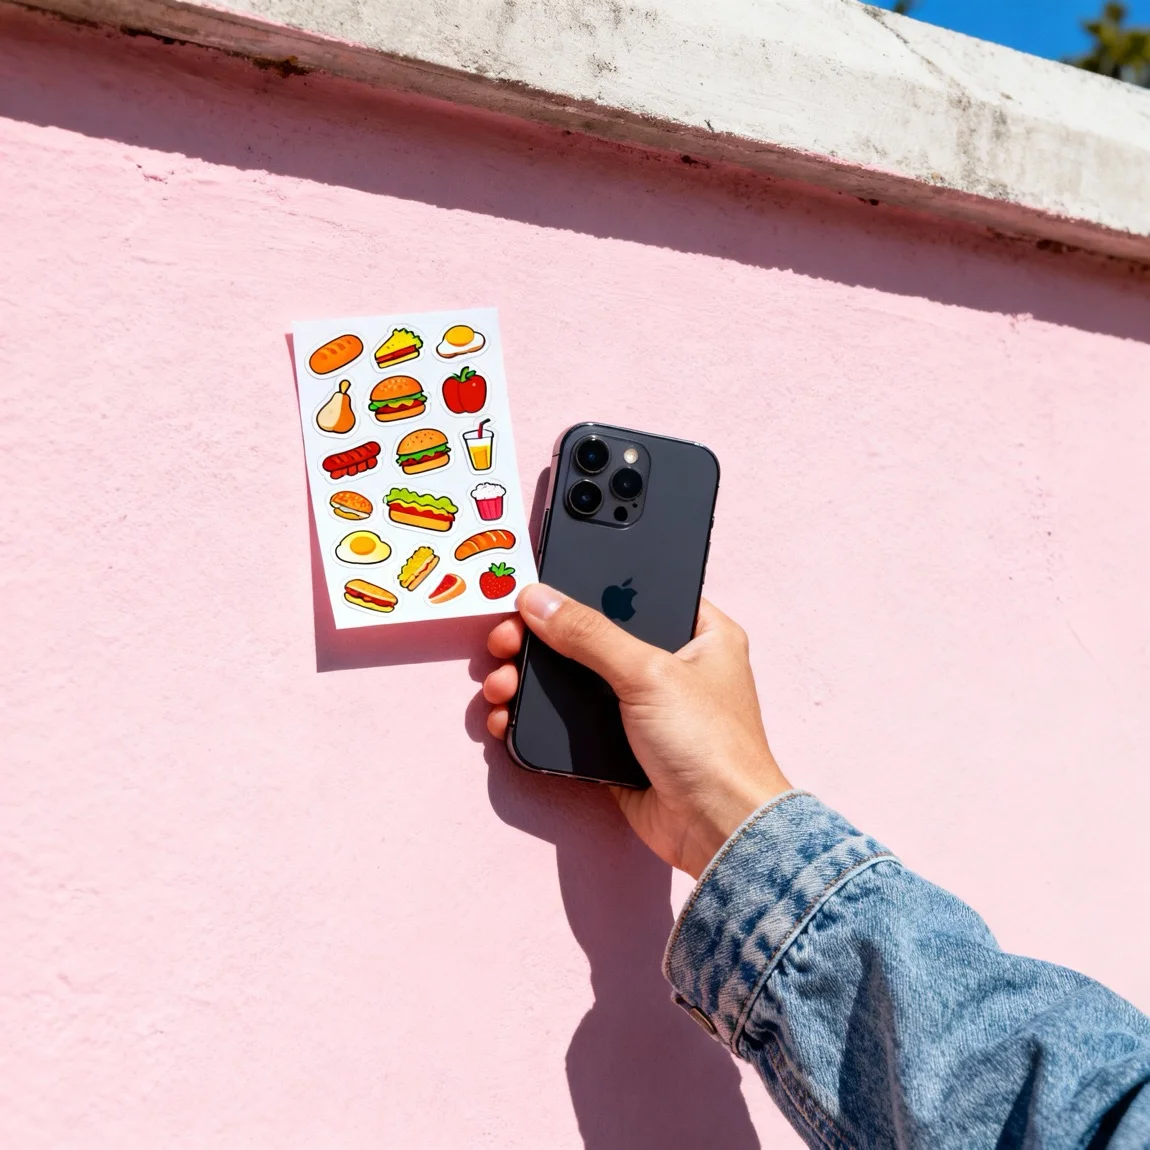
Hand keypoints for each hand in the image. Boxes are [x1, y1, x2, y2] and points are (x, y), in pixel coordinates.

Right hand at [483, 584, 790, 878]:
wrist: (718, 831)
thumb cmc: (710, 745)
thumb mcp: (648, 673)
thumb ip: (589, 633)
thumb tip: (538, 598)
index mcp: (700, 632)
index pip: (633, 592)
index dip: (584, 587)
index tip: (536, 590)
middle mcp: (671, 664)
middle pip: (589, 636)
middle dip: (539, 640)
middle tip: (504, 642)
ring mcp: (641, 707)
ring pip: (572, 680)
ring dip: (528, 679)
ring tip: (499, 684)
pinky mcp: (618, 746)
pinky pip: (567, 722)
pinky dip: (535, 718)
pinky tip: (505, 716)